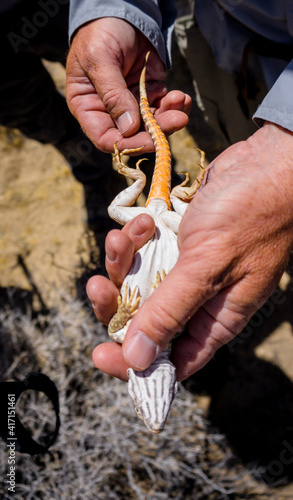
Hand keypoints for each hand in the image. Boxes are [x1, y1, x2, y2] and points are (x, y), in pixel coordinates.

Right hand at [66, 18, 190, 152]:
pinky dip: (175, 106)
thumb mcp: (100, 59)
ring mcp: (131, 104)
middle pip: (133, 135)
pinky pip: (164, 109)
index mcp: (88, 107)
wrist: (121, 8)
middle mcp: (109, 111)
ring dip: (169, 118)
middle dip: (156, 131)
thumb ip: (113, 94)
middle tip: (176, 121)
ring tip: (179, 101)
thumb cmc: (101, 32)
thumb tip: (129, 128)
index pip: (105, 137)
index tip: (148, 139)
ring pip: (152, 125)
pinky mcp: (150, 94)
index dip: (126, 144)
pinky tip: (181, 97)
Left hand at [87, 122, 292, 380]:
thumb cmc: (249, 215)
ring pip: (137, 281)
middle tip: (96, 287)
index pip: (170, 360)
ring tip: (122, 237)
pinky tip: (142, 220)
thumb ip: (170, 312)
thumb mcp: (206, 267)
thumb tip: (136, 360)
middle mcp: (198, 299)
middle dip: (116, 303)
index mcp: (214, 319)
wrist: (265, 162)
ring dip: (122, 261)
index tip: (99, 354)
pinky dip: (134, 237)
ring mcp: (185, 269)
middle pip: (144, 320)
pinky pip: (141, 250)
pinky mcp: (175, 242)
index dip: (134, 364)